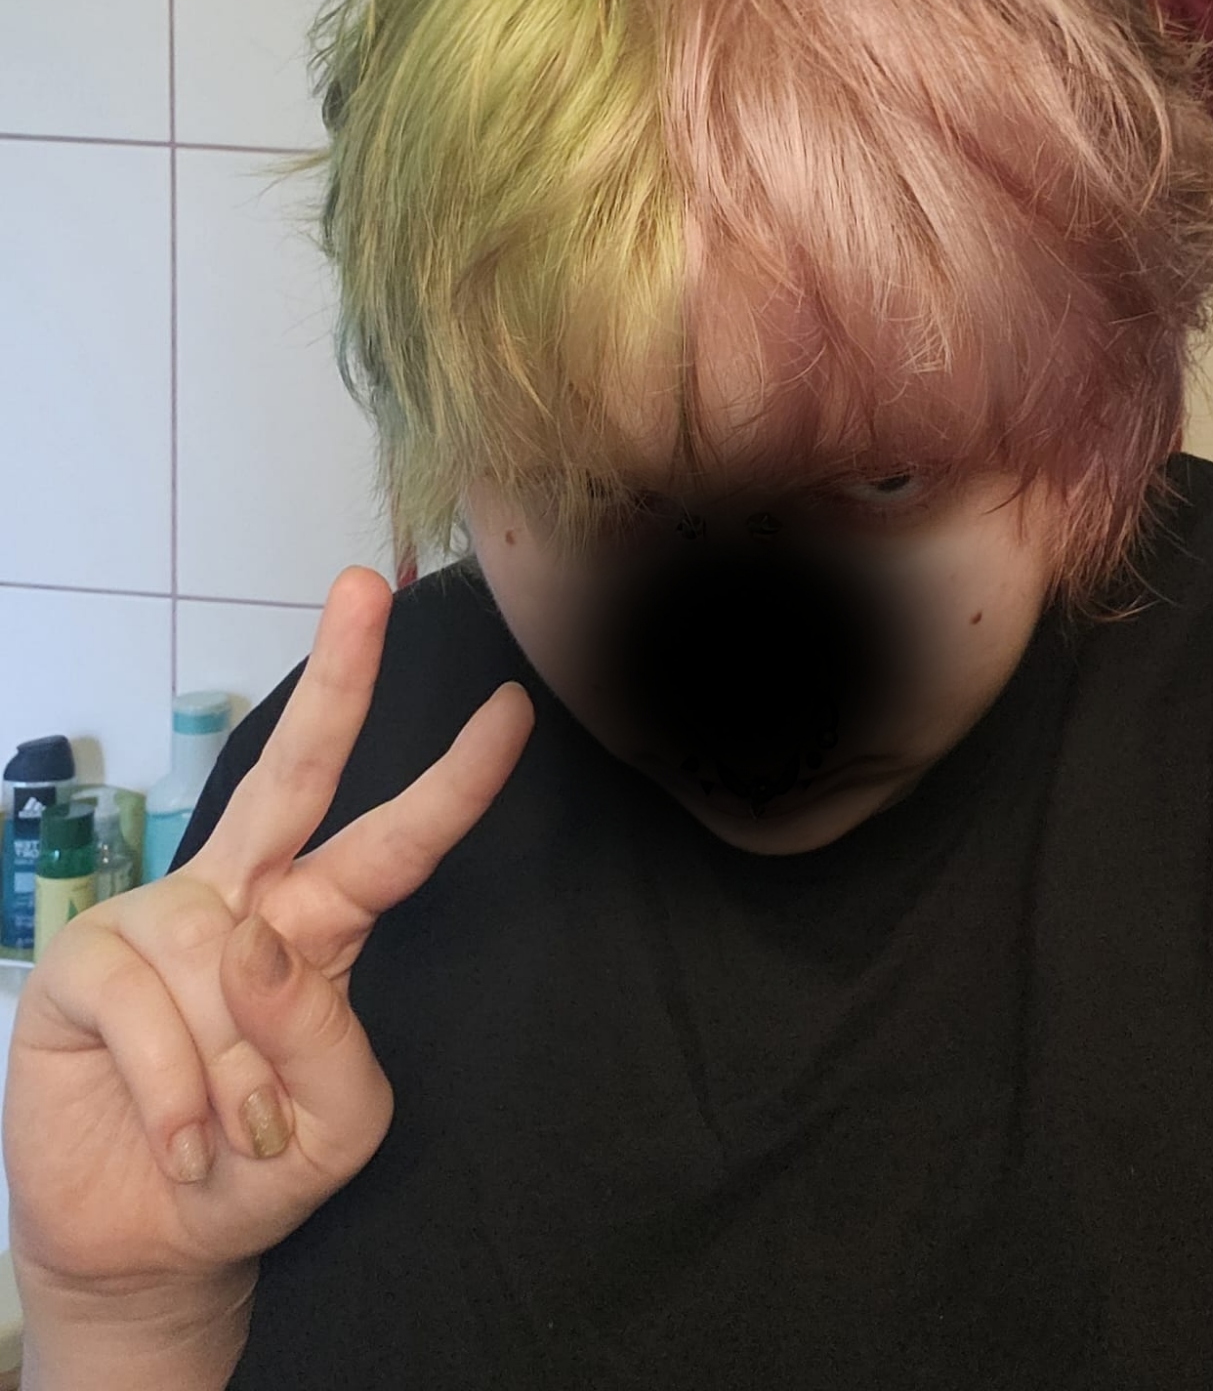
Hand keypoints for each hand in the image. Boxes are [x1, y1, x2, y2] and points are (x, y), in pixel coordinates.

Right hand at [3, 565, 533, 1304]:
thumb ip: (327, 1041)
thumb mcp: (337, 1125)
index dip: (456, 780)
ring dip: (237, 1080)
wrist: (150, 1241)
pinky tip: (181, 1141)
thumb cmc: (259, 1166)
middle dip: (335, 677)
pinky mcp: (85, 964)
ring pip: (223, 964)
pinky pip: (148, 1009)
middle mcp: (242, 898)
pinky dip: (176, 1096)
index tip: (513, 709)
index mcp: (320, 922)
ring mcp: (160, 922)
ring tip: (227, 1140)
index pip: (396, 841)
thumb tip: (257, 939)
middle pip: (293, 772)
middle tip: (364, 586)